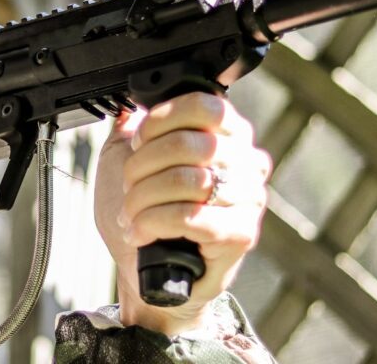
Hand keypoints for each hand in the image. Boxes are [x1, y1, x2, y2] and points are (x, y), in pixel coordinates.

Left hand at [94, 93, 270, 335]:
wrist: (148, 270)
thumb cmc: (147, 214)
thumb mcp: (128, 161)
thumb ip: (130, 128)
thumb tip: (128, 107)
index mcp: (228, 134)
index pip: (204, 105)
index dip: (162, 120)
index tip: (138, 141)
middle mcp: (247, 162)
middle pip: (191, 144)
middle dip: (143, 166)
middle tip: (128, 186)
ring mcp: (248, 199)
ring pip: (188, 181)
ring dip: (143, 198)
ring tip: (131, 213)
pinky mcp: (240, 234)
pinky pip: (192, 217)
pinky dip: (155, 222)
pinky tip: (141, 231)